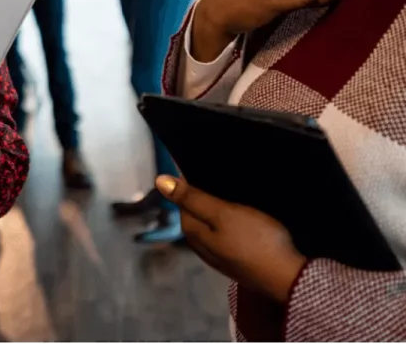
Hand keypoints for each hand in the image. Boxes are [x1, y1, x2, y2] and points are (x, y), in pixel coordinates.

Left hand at [157, 175, 306, 303]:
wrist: (289, 277)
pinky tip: (243, 219)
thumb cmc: (255, 240)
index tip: (200, 170)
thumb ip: (192, 198)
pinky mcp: (239, 264)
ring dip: (216, 213)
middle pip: (195, 218)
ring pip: (211, 229)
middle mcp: (203, 249)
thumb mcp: (223, 213)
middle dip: (201, 200)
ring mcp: (221, 260)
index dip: (187, 187)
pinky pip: (227, 239)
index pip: (182, 205)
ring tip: (231, 196)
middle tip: (216, 181)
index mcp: (195, 235)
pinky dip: (230, 226)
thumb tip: (159, 181)